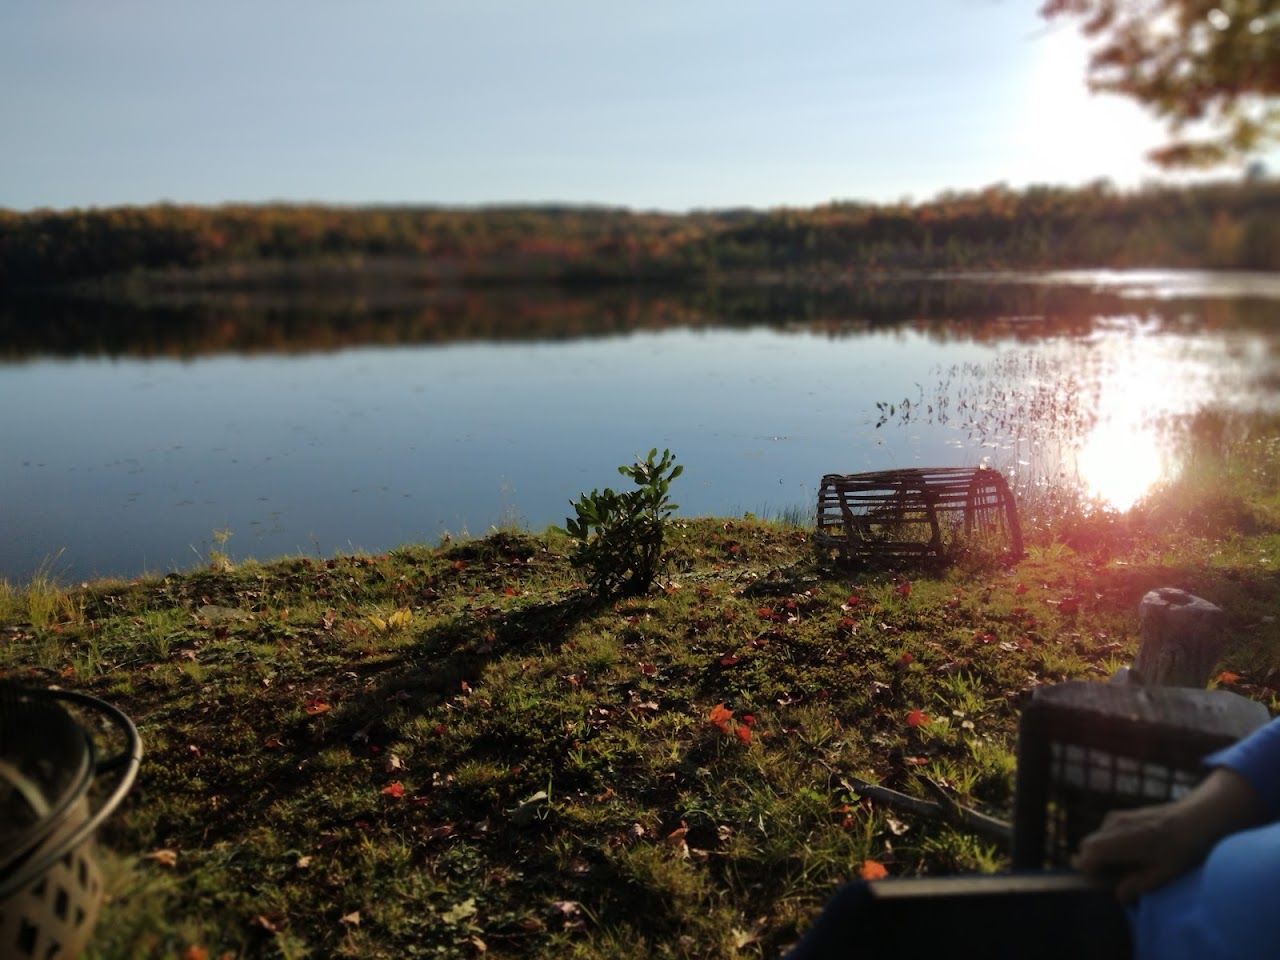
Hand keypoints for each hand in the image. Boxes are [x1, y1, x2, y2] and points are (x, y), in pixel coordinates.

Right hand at [1072, 802, 1204, 900]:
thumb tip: (1118, 895)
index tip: (1104, 882)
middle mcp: (1114, 824)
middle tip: (1114, 877)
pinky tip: (1134, 851)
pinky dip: (1111, 844)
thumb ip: (1138, 885)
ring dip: (1103, 853)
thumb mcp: (1164, 873)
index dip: (1090, 870)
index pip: (1088, 853)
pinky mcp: (1124, 814)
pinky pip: (1106, 832)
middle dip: (1094, 862)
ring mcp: (1117, 816)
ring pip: (1097, 838)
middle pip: (1087, 845)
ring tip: (1127, 865)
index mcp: (1121, 840)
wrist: (1197, 817)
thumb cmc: (1182, 847)